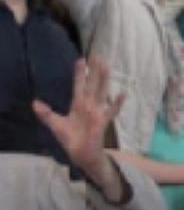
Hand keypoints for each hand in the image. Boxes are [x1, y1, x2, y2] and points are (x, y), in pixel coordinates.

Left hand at [33, 57, 122, 185]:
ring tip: (107, 66)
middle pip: (92, 84)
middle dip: (94, 70)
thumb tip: (35, 103)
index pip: (79, 85)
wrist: (80, 153)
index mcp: (77, 104)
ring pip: (101, 91)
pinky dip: (117, 103)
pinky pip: (111, 110)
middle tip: (98, 55)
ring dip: (104, 79)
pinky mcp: (102, 120)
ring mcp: (97, 111)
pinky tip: (122, 94)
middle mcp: (88, 104)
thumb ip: (46, 114)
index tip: (80, 60)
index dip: (79, 73)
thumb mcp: (55, 124)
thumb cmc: (70, 139)